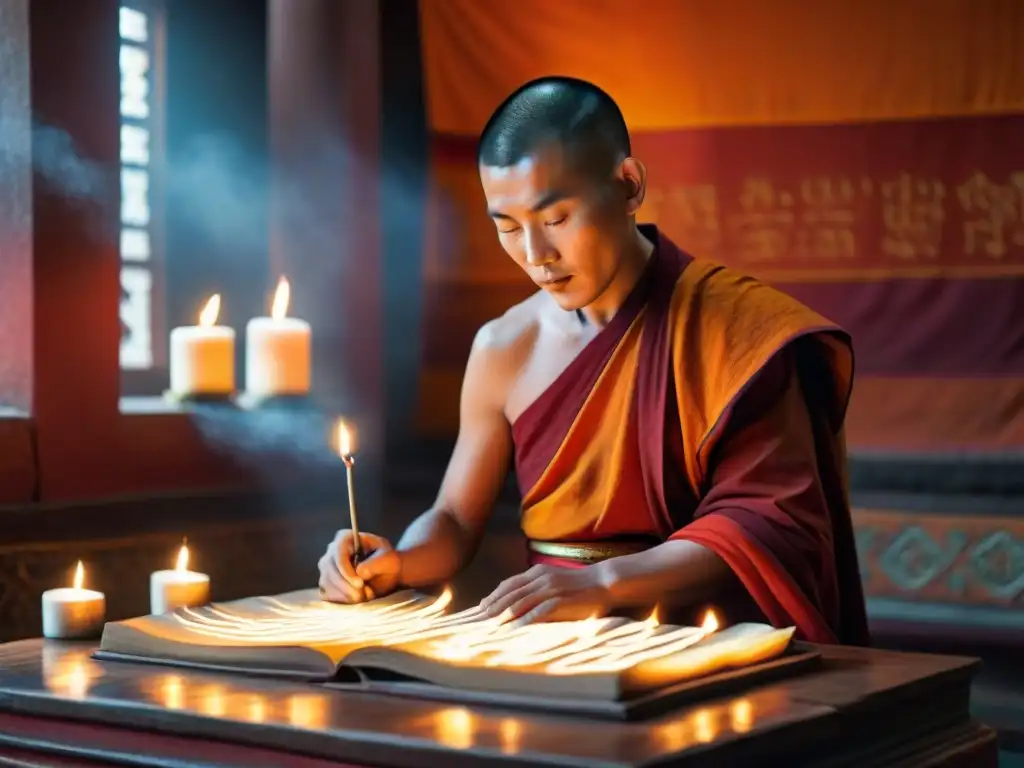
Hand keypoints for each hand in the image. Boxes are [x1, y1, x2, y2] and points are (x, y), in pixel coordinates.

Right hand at [318, 529, 401, 603]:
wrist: (388, 574)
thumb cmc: (388, 562)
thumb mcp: (389, 559)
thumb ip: (376, 563)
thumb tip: (360, 572)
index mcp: (346, 538)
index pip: (338, 552)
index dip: (345, 570)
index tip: (359, 583)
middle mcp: (332, 551)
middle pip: (329, 568)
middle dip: (344, 585)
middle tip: (361, 596)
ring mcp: (328, 567)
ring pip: (326, 582)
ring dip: (344, 593)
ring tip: (363, 596)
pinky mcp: (328, 583)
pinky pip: (327, 593)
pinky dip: (341, 599)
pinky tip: (355, 598)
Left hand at [478, 564, 613, 625]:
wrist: (603, 582)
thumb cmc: (578, 586)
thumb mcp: (553, 582)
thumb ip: (536, 589)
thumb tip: (519, 603)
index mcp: (537, 572)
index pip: (509, 584)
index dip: (494, 595)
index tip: (481, 607)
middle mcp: (541, 577)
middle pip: (511, 592)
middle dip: (494, 606)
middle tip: (480, 619)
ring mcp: (550, 588)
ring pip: (521, 601)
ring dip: (505, 614)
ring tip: (492, 626)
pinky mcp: (561, 599)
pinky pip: (539, 610)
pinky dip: (526, 619)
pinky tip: (517, 628)